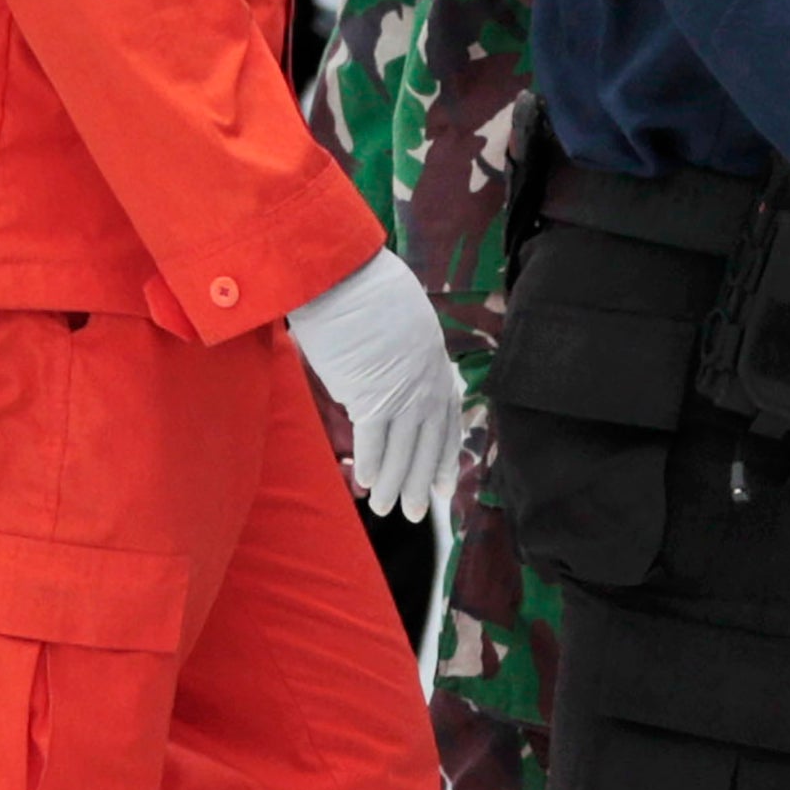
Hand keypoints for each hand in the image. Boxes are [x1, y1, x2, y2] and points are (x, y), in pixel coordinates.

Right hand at [284, 248, 466, 520]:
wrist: (342, 275)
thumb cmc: (362, 291)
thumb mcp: (401, 324)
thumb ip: (403, 358)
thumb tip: (392, 379)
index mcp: (435, 364)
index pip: (446, 423)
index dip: (445, 458)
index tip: (444, 486)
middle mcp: (426, 383)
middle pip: (428, 445)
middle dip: (422, 483)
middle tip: (418, 514)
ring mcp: (400, 391)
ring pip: (403, 451)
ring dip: (395, 485)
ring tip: (387, 510)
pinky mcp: (370, 395)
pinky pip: (373, 441)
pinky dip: (372, 466)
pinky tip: (368, 485)